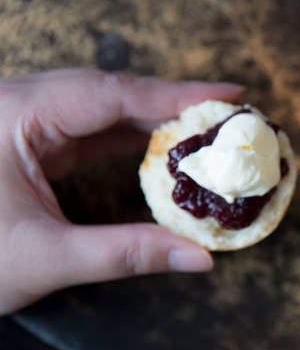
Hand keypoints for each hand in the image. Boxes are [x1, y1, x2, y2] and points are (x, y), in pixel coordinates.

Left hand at [0, 69, 242, 314]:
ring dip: (154, 118)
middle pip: (110, 91)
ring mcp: (23, 121)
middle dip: (171, 101)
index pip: (109, 93)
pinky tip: (163, 147)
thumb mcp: (46, 258)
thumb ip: (126, 254)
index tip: (228, 94)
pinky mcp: (31, 142)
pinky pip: (91, 129)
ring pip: (102, 106)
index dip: (176, 93)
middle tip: (227, 112)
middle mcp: (18, 105)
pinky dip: (131, 137)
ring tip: (205, 129)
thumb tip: (200, 258)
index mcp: (14, 115)